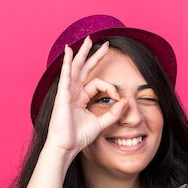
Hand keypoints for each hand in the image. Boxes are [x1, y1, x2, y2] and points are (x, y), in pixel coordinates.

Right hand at [44, 36, 126, 158]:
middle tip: (104, 44)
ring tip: (88, 40)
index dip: (110, 88)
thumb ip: (114, 113)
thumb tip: (126, 101)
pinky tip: (69, 51)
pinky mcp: (62, 95)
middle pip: (85, 69)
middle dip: (94, 56)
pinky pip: (65, 75)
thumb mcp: (101, 123)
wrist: (66, 146)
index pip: (98, 84)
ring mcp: (67, 92)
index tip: (119, 98)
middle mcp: (74, 93)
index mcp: (81, 99)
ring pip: (76, 68)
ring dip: (82, 53)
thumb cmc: (79, 137)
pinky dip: (67, 62)